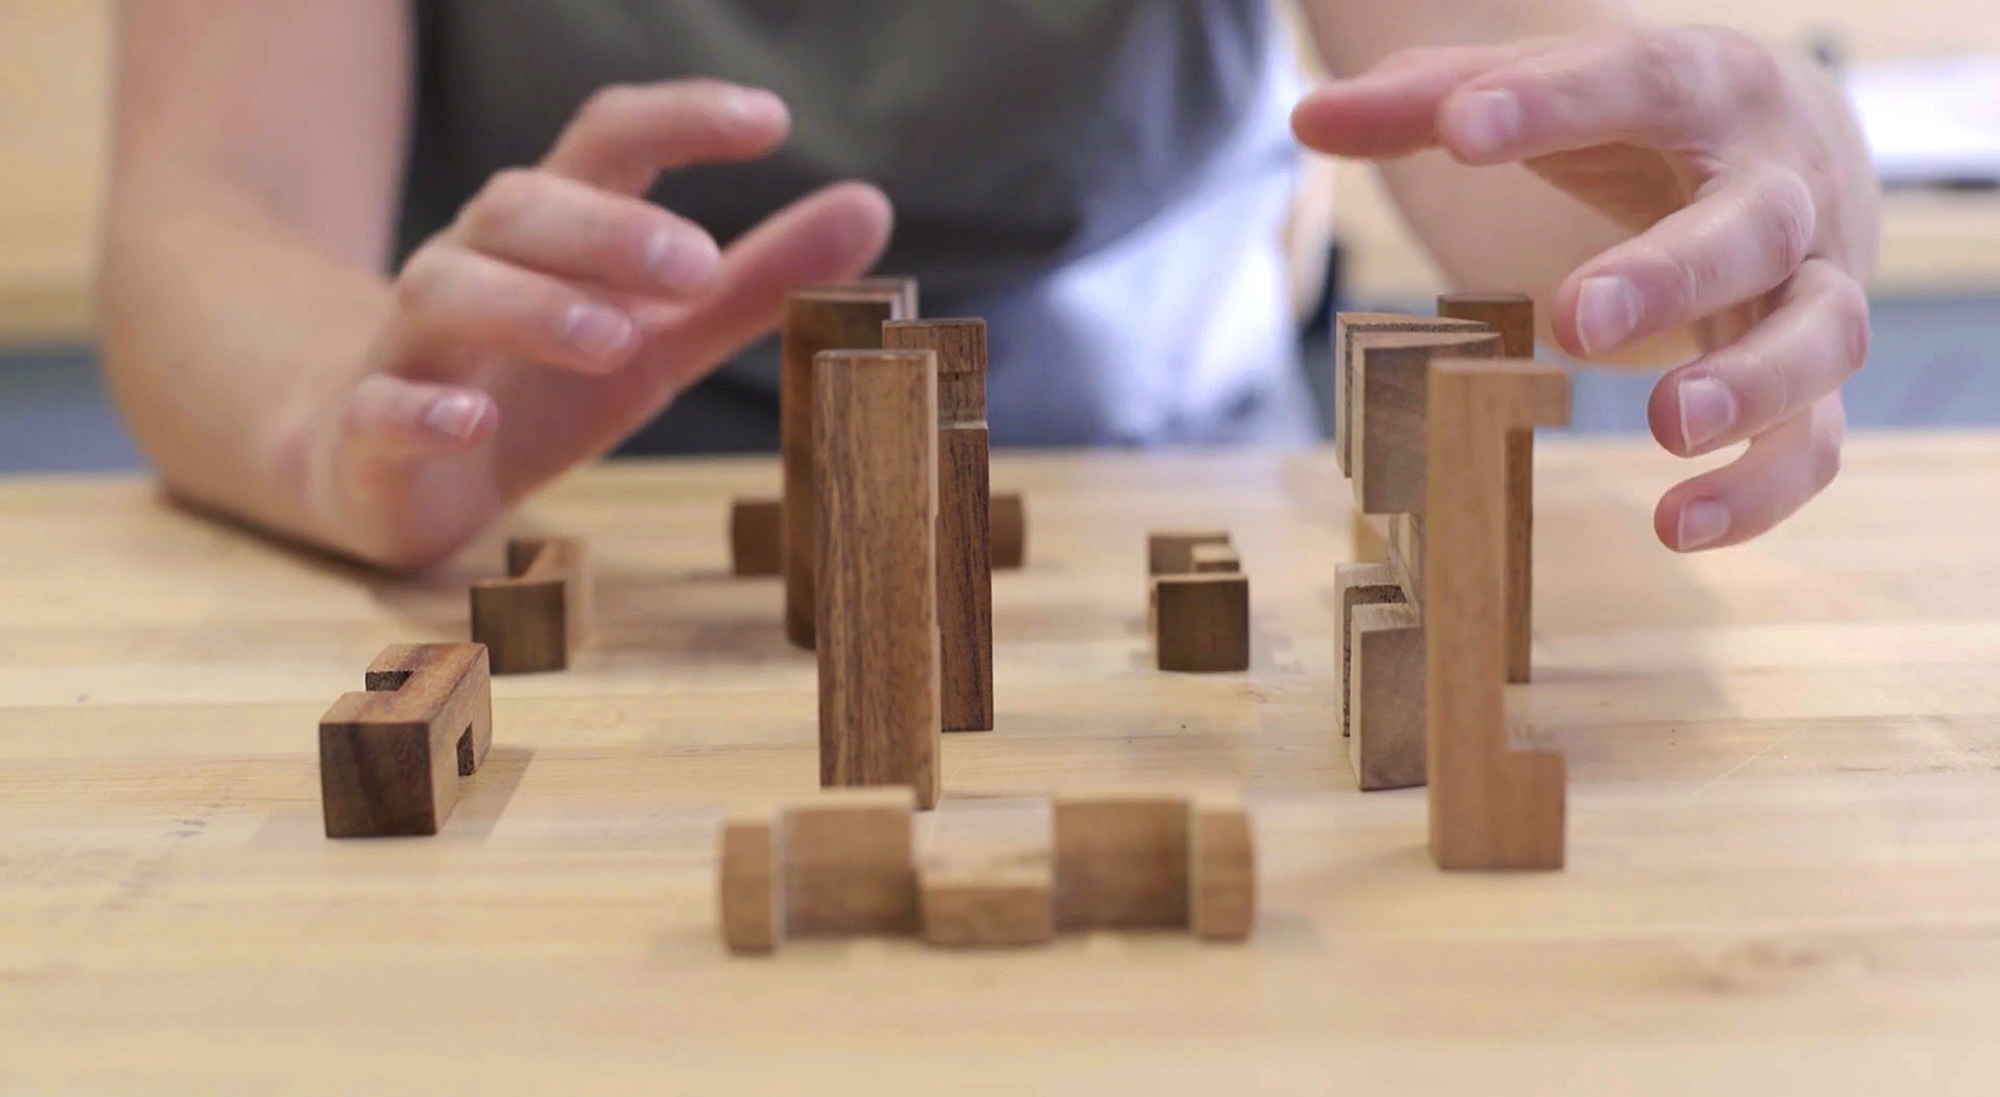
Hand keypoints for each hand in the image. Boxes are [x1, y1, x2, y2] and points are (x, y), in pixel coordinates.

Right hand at [313, 80, 891, 567]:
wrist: (391, 471)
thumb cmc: (540, 385)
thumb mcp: (662, 336)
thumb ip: (757, 281)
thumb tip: (872, 206)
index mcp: (554, 234)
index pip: (608, 140)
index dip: (681, 117)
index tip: (772, 120)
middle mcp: (474, 265)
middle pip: (521, 204)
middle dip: (610, 227)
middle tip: (699, 263)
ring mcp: (413, 344)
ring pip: (447, 288)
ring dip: (532, 304)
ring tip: (617, 339)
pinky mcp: (372, 429)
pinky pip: (380, 405)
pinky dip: (421, 408)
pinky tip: (473, 419)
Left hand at [1293, 26, 1879, 551]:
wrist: (1790, 145)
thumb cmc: (1640, 120)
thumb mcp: (1550, 93)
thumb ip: (1431, 101)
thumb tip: (1309, 118)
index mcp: (1703, 88)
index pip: (1635, 81)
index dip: (1550, 103)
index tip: (1461, 131)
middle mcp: (1781, 184)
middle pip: (1750, 226)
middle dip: (1668, 275)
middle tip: (1577, 322)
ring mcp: (1813, 283)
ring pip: (1822, 335)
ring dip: (1751, 385)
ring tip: (1667, 424)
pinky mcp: (1818, 375)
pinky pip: (1818, 438)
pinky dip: (1763, 487)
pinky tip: (1678, 523)